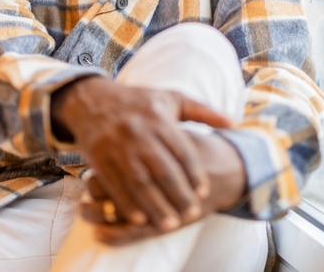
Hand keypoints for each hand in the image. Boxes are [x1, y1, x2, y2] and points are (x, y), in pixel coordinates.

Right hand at [51, 76, 232, 232]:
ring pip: (140, 182)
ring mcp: (116, 147)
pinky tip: (140, 220)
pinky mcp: (98, 158)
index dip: (194, 172)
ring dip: (156, 206)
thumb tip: (233, 122)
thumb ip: (202, 111)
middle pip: (163, 170)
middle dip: (179, 195)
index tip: (204, 191)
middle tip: (192, 214)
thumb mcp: (170, 98)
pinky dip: (127, 204)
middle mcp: (138, 132)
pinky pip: (115, 185)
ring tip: (171, 225)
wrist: (91, 100)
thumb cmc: (138, 102)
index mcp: (158, 118)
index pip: (181, 150)